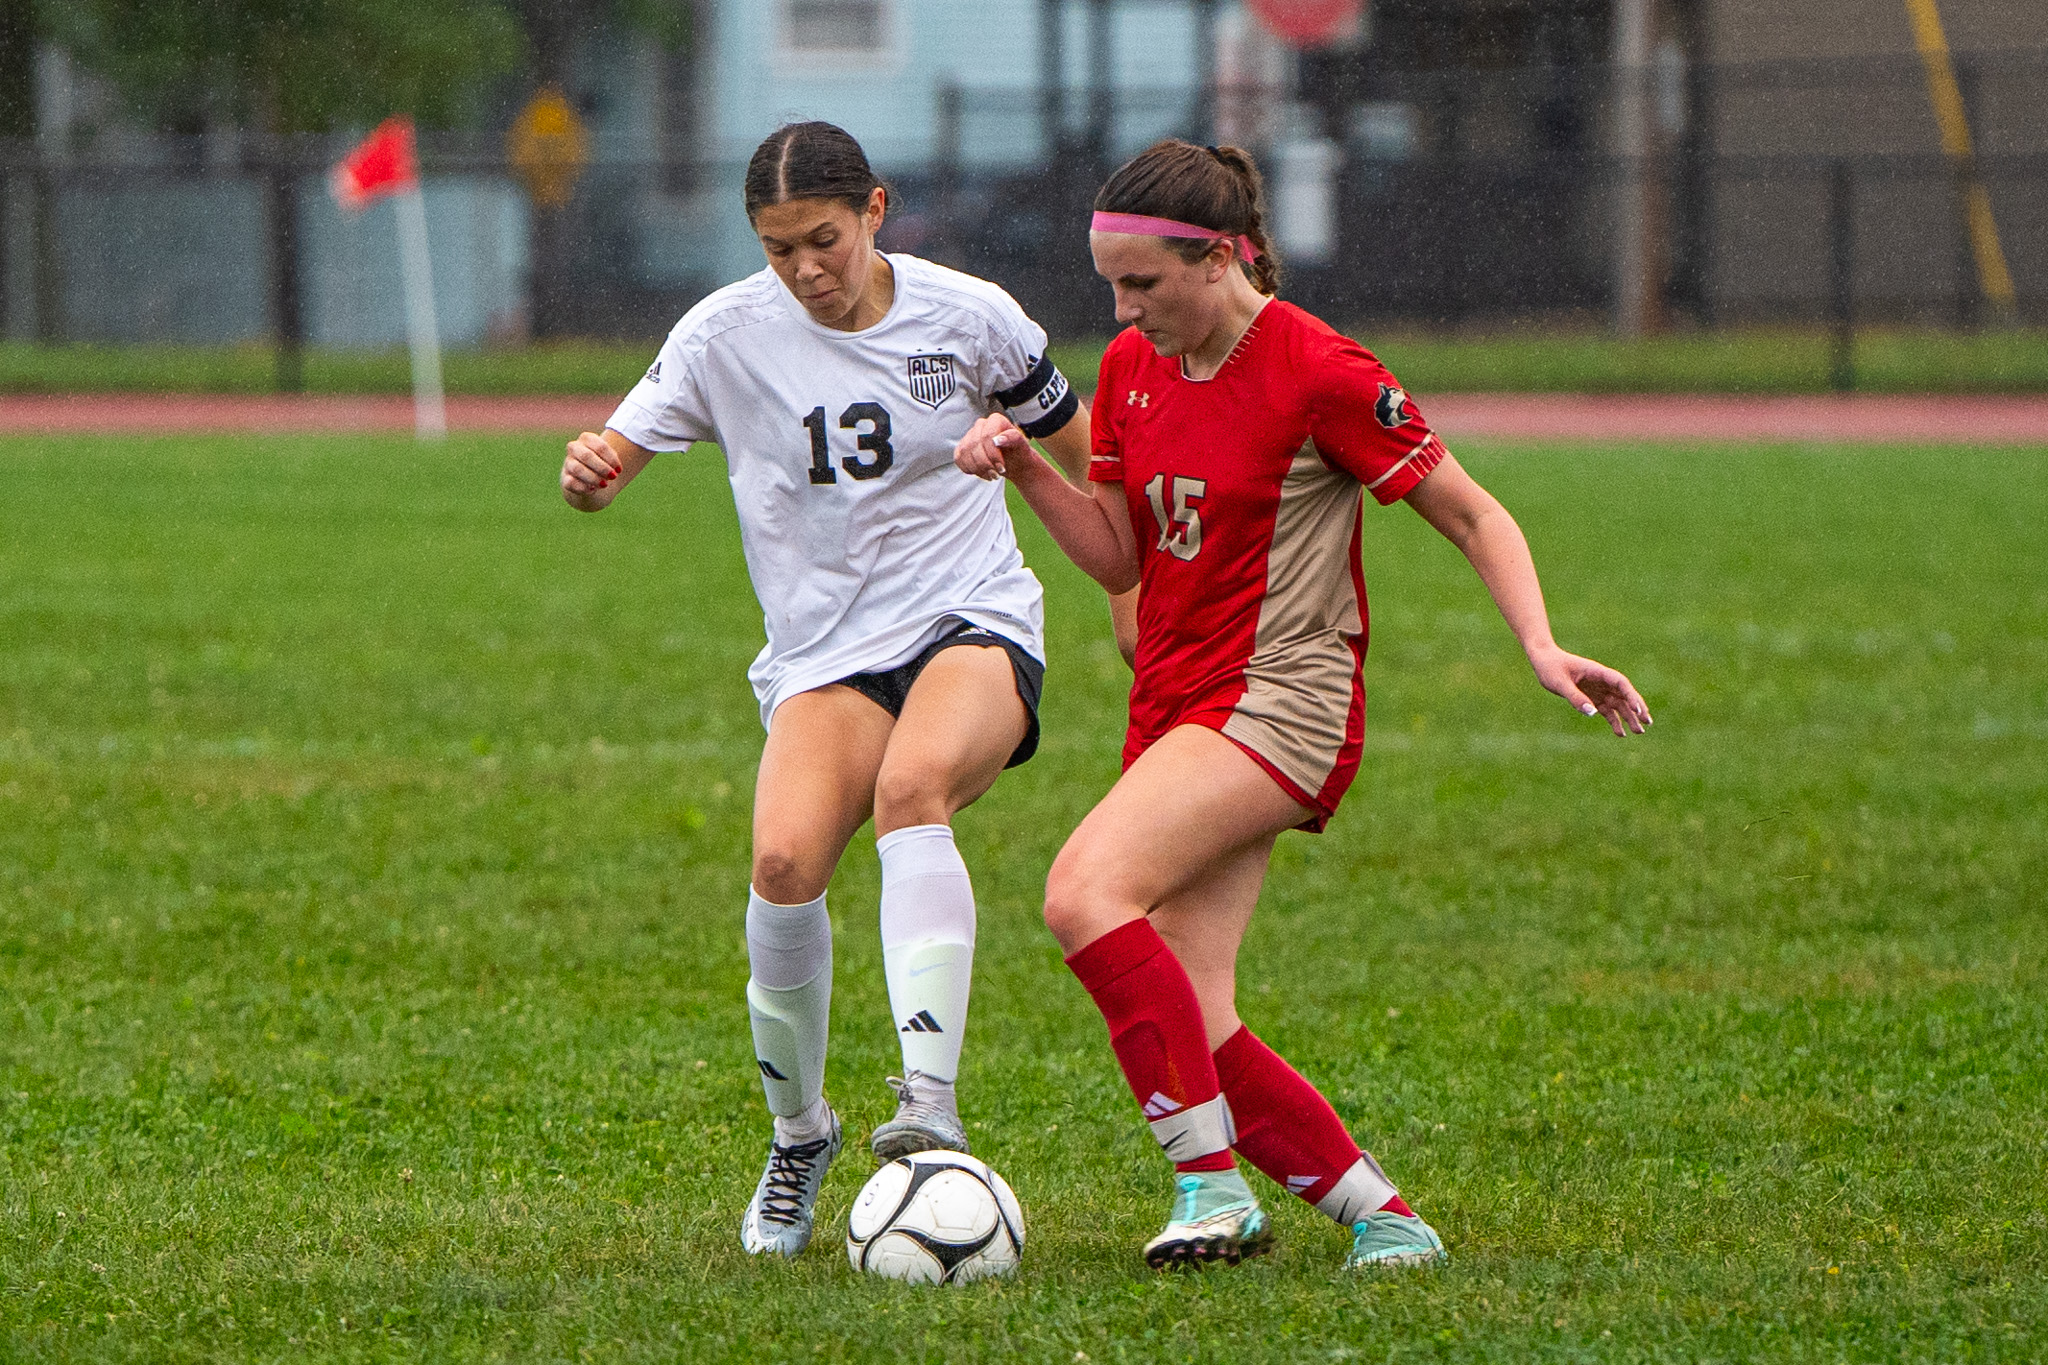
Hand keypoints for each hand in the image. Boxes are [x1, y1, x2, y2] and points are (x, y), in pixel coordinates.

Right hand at [562, 431, 622, 509]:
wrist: (590, 481)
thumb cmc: (602, 464)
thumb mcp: (610, 459)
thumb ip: (612, 461)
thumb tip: (612, 472)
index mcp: (587, 438)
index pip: (600, 446)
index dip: (611, 459)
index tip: (619, 470)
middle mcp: (574, 448)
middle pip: (586, 456)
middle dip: (602, 468)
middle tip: (613, 477)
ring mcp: (568, 463)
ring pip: (577, 469)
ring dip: (593, 478)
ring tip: (604, 484)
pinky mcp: (565, 479)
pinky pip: (571, 482)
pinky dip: (583, 487)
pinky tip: (592, 489)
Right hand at [954, 413, 1027, 480]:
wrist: (1013, 462)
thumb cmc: (1018, 452)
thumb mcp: (1021, 444)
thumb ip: (1012, 438)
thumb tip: (997, 440)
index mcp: (995, 420)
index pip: (987, 436)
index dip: (992, 455)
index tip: (1001, 468)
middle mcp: (981, 424)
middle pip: (974, 445)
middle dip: (985, 464)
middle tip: (996, 476)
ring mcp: (970, 435)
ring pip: (964, 452)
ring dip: (977, 469)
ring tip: (990, 476)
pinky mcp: (962, 447)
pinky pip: (958, 458)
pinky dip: (968, 469)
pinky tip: (981, 473)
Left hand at [1530, 645, 1651, 735]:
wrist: (1543, 660)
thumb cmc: (1551, 668)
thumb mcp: (1560, 683)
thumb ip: (1575, 697)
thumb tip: (1592, 712)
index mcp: (1597, 672)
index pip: (1620, 683)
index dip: (1631, 696)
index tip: (1638, 709)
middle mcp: (1601, 681)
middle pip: (1624, 695)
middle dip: (1637, 708)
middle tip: (1647, 722)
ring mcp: (1598, 689)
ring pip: (1618, 704)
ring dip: (1629, 717)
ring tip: (1638, 732)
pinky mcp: (1591, 698)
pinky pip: (1606, 710)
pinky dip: (1614, 721)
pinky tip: (1620, 733)